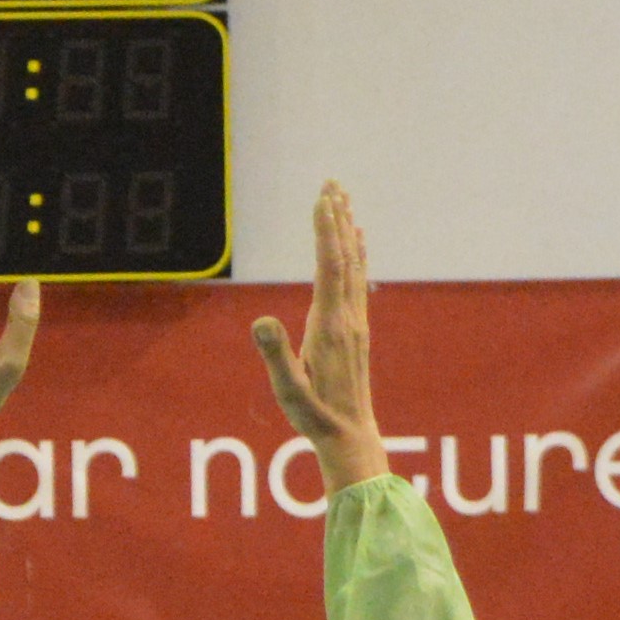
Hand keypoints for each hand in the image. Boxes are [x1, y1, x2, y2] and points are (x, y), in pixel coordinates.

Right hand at [246, 179, 380, 492]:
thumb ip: (276, 355)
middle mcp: (346, 318)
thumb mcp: (288, 390)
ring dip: (346, 230)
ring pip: (352, 265)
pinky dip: (356, 254)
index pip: (329, 267)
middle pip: (343, 257)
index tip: (322, 199)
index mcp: (329, 327)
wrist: (350, 436)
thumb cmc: (314, 416)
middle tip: (332, 183)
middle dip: (337, 219)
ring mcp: (354, 323)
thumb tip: (261, 320)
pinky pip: (356, 280)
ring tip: (343, 199)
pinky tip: (357, 239)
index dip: (325, 232)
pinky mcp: (356, 330)